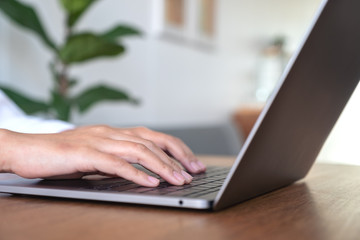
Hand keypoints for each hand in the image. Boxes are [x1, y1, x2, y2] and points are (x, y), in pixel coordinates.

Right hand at [0, 126, 205, 186]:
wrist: (29, 149)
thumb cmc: (64, 155)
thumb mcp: (99, 154)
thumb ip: (120, 158)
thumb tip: (146, 171)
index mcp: (117, 133)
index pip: (155, 137)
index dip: (177, 149)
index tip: (193, 163)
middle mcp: (112, 133)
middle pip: (153, 141)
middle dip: (178, 156)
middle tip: (195, 171)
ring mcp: (99, 141)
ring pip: (139, 150)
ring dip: (162, 166)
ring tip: (179, 180)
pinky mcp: (85, 154)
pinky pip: (116, 163)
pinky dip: (136, 173)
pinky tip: (151, 183)